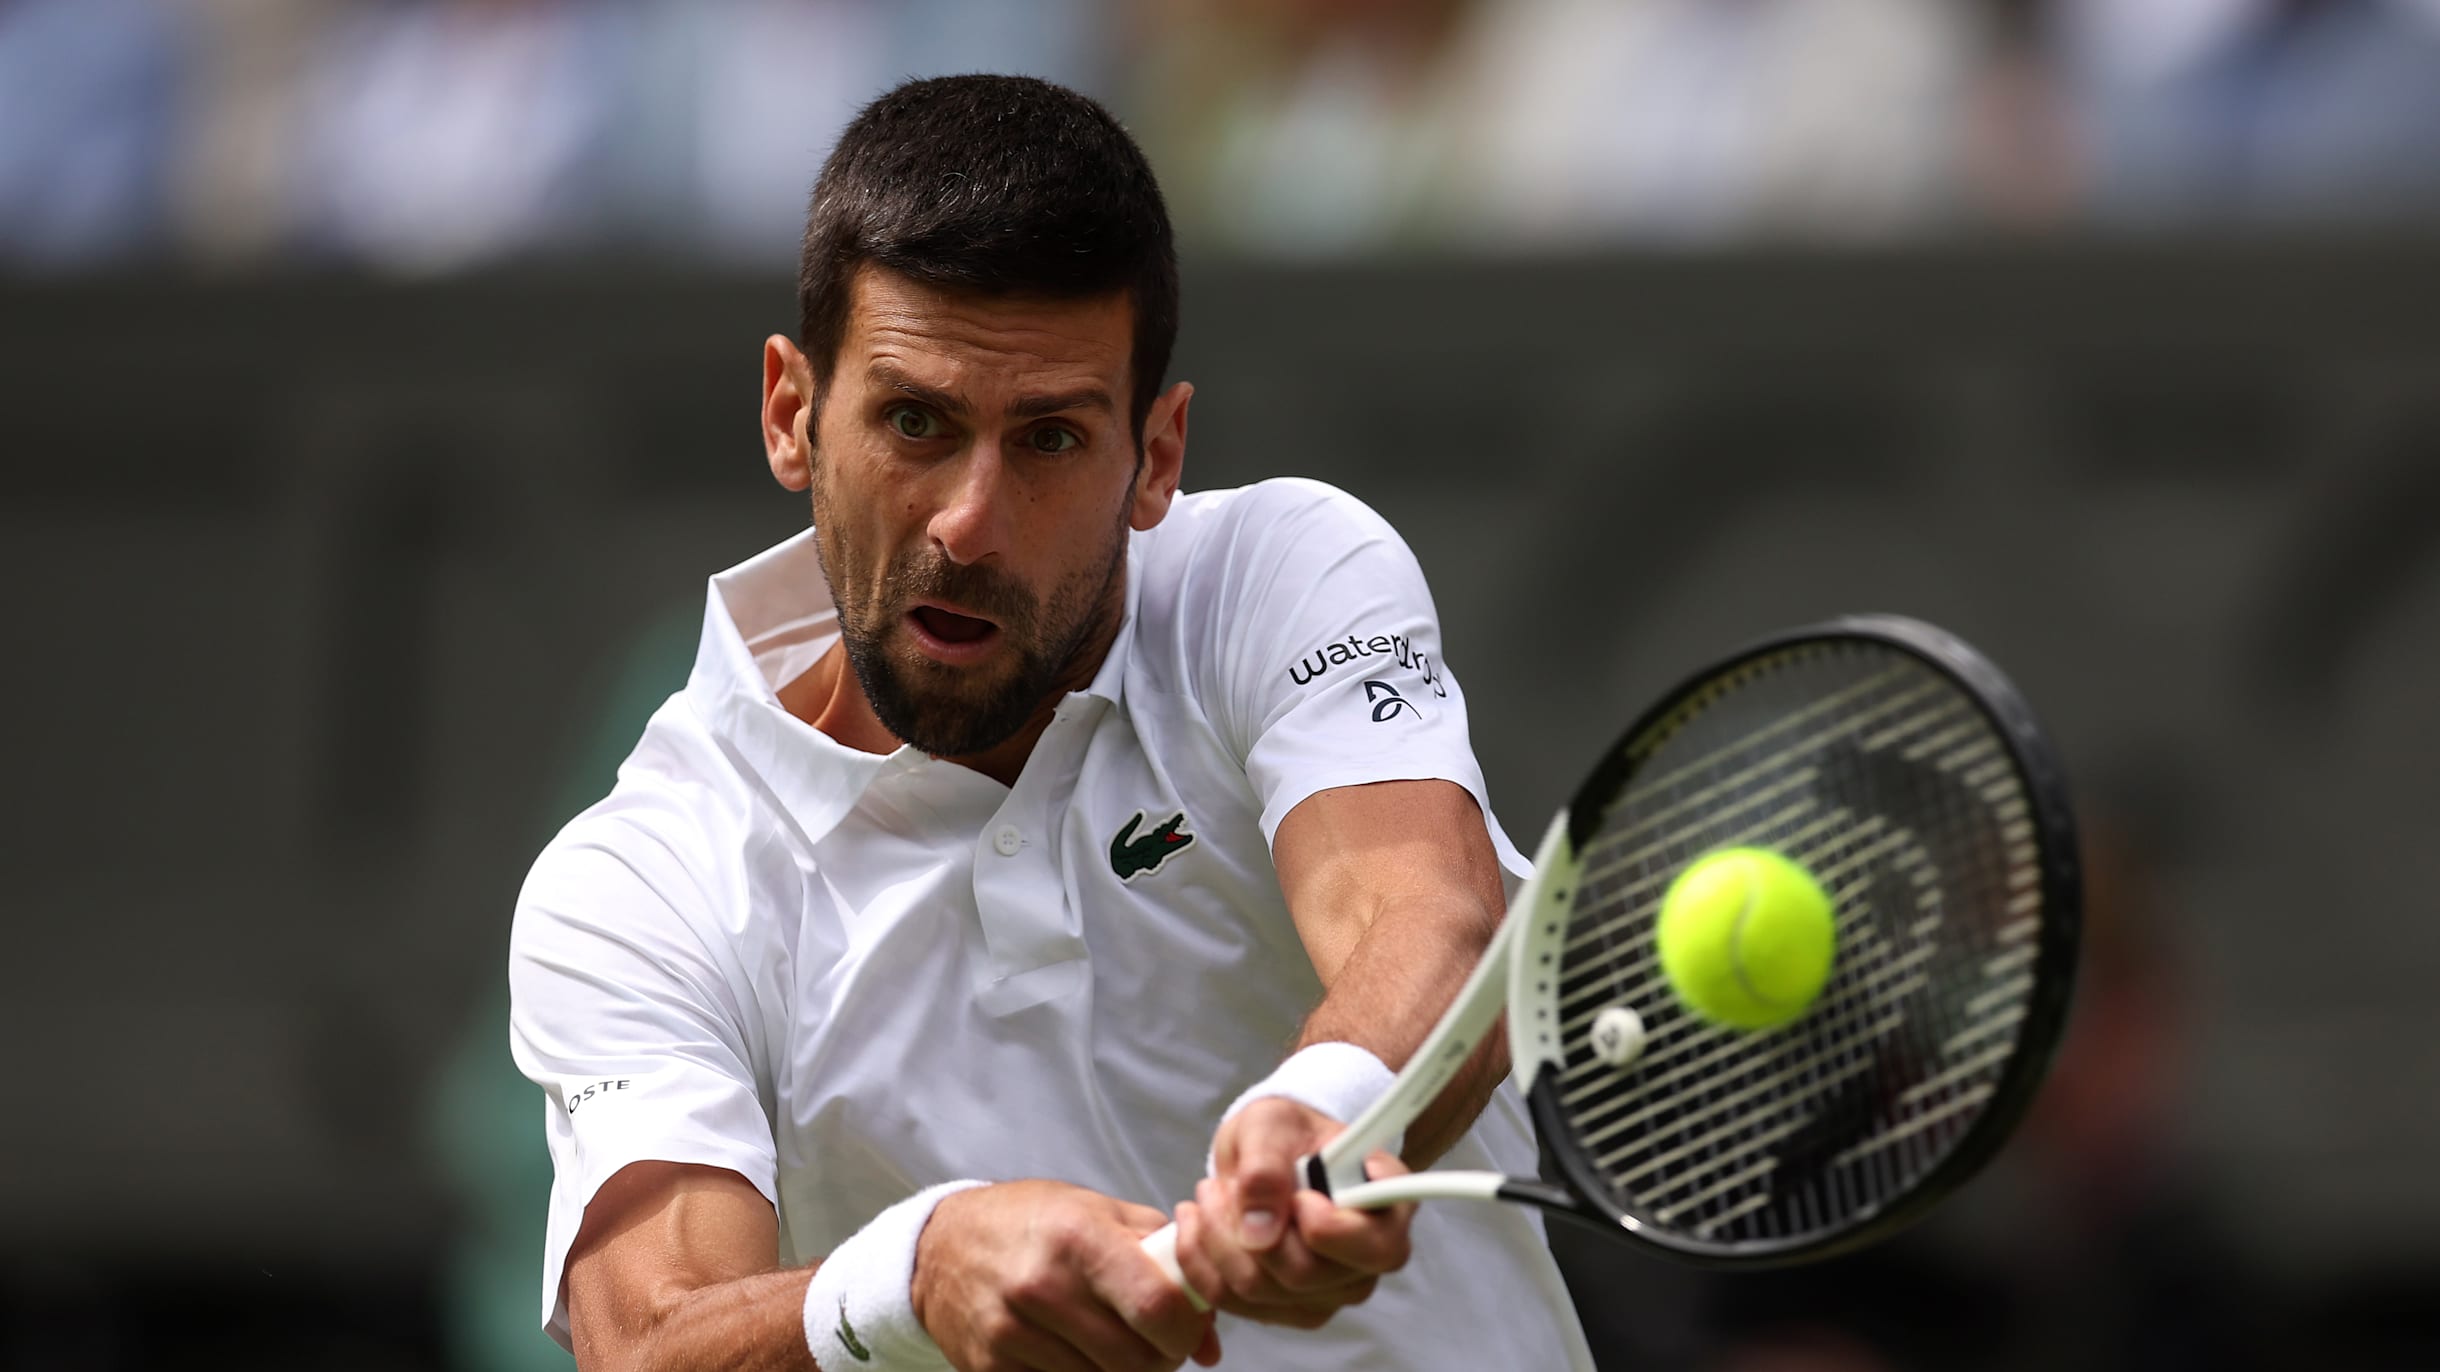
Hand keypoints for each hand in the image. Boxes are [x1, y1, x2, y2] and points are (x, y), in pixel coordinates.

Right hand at [912, 1179, 1219, 1371]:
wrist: (943, 1246)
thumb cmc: (1035, 1222)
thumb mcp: (1099, 1213)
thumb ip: (1165, 1261)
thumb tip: (1210, 1338)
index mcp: (1079, 1239)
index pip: (1156, 1306)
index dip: (1185, 1330)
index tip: (1187, 1329)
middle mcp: (1042, 1287)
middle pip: (1135, 1361)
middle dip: (1161, 1360)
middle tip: (1157, 1344)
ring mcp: (1011, 1333)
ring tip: (1117, 1346)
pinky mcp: (991, 1368)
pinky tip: (1078, 1355)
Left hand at [1172, 1097, 1417, 1328]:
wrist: (1269, 1150)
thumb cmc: (1286, 1132)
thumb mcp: (1271, 1124)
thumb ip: (1267, 1166)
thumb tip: (1259, 1229)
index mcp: (1387, 1209)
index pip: (1374, 1246)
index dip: (1328, 1227)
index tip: (1299, 1194)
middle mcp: (1367, 1260)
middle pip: (1303, 1274)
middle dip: (1245, 1228)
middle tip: (1221, 1185)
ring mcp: (1329, 1291)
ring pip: (1259, 1291)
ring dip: (1216, 1241)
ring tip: (1208, 1195)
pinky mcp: (1287, 1308)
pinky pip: (1231, 1302)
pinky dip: (1199, 1262)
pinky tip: (1195, 1225)